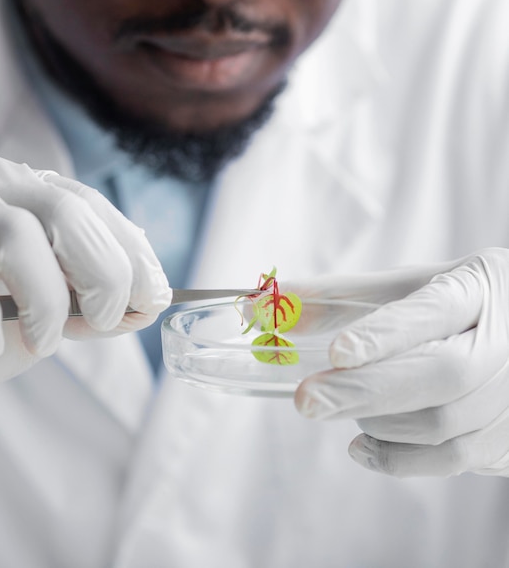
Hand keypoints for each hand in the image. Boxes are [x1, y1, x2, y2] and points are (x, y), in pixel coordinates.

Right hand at [0, 154, 170, 428]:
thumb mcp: (56, 315)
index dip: (131, 253)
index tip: (153, 298)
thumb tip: (151, 302)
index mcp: (26, 190)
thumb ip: (98, 303)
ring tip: (44, 343)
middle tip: (103, 321)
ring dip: (46, 302)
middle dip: (102, 274)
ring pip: (15, 236)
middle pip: (65, 211)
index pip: (91, 206)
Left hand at [289, 248, 508, 476]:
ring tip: (339, 406)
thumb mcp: (408, 286)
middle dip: (366, 389)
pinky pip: (452, 460)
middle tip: (307, 400)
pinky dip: (398, 458)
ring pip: (444, 424)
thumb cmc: (456, 305)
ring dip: (377, 421)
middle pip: (442, 374)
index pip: (433, 311)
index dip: (385, 334)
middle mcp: (505, 342)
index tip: (337, 352)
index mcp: (478, 289)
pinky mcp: (508, 438)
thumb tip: (263, 308)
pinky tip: (362, 444)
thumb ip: (339, 296)